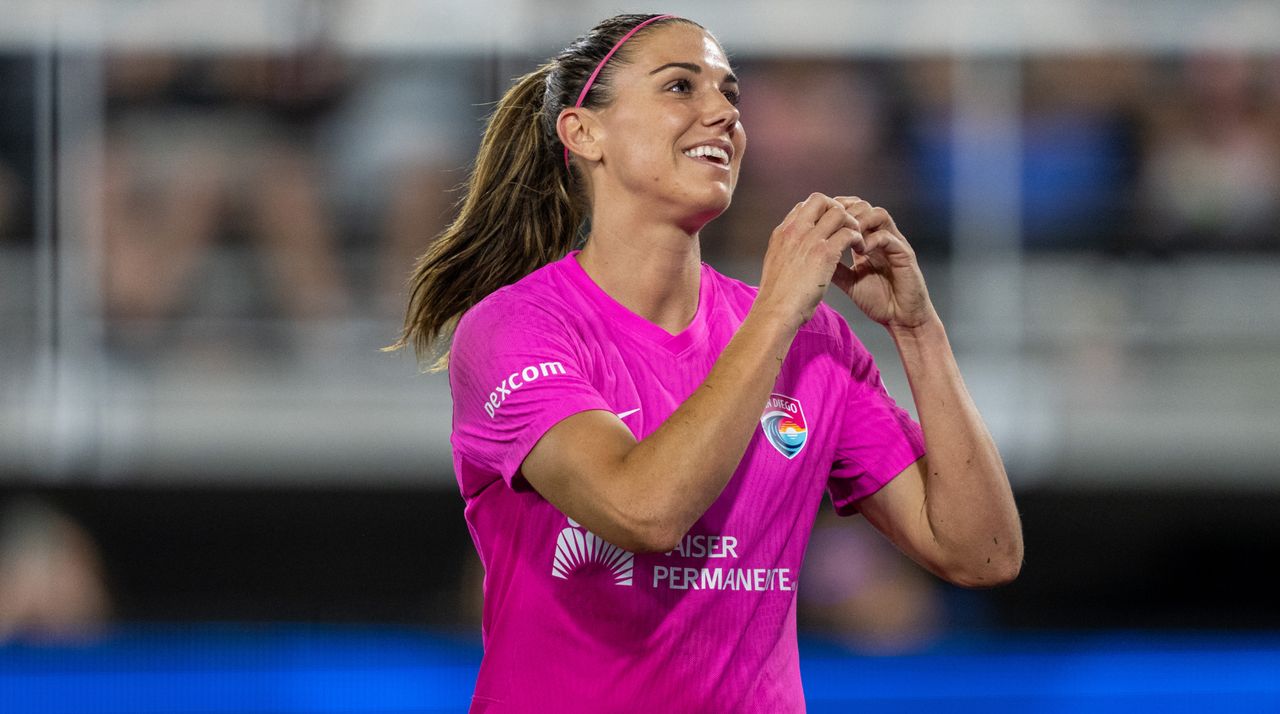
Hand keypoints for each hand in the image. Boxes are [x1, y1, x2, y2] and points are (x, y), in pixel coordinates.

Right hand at [756, 193, 861, 328]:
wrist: (775, 311)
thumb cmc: (777, 297)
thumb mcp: (777, 266)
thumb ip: (788, 252)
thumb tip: (797, 252)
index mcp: (782, 233)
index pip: (804, 207)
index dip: (822, 212)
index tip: (832, 226)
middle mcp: (794, 230)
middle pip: (820, 200)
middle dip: (838, 209)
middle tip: (847, 227)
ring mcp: (809, 239)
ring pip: (838, 212)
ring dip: (852, 223)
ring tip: (857, 239)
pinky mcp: (824, 252)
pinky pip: (849, 232)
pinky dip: (859, 238)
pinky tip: (861, 249)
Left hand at [830, 197, 936, 328]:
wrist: (901, 318)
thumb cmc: (878, 300)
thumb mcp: (849, 282)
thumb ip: (834, 267)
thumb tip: (811, 257)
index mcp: (867, 241)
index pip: (852, 213)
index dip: (835, 211)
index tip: (819, 219)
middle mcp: (881, 237)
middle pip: (864, 207)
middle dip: (846, 211)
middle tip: (831, 223)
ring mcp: (894, 243)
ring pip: (878, 214)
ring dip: (860, 221)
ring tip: (846, 234)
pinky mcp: (904, 254)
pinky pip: (888, 237)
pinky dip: (872, 239)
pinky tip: (860, 250)